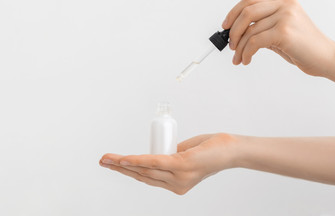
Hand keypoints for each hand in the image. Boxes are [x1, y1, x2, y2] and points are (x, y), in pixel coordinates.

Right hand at [99, 133, 241, 194]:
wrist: (232, 150)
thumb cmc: (211, 150)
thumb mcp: (187, 154)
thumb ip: (172, 155)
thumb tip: (160, 150)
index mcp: (176, 183)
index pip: (147, 178)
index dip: (128, 171)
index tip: (114, 164)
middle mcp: (176, 184)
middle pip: (141, 176)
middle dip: (119, 168)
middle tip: (103, 162)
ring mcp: (178, 176)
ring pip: (144, 171)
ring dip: (123, 164)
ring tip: (107, 160)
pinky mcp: (182, 165)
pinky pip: (155, 163)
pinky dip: (138, 160)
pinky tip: (125, 158)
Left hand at [222, 0, 334, 76]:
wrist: (327, 58)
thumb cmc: (304, 48)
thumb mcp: (281, 33)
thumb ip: (263, 29)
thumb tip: (237, 35)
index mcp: (283, 2)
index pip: (250, 0)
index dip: (233, 13)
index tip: (225, 26)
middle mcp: (285, 5)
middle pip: (246, 12)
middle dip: (233, 31)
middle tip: (230, 46)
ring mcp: (285, 17)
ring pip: (249, 30)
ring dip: (238, 48)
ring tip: (238, 58)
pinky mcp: (284, 32)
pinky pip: (254, 42)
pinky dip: (246, 53)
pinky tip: (247, 60)